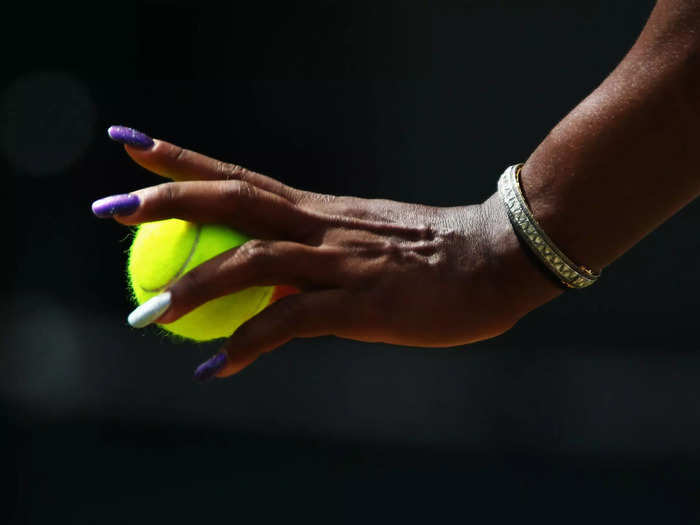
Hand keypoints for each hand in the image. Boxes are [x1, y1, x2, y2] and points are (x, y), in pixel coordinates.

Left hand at [94, 126, 562, 379]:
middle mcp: (322, 225)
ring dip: (194, 284)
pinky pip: (291, 323)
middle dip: (169, 197)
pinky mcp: (361, 304)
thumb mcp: (366, 245)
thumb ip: (320, 256)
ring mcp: (340, 261)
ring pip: (253, 260)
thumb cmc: (436, 254)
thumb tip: (278, 282)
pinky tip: (218, 367)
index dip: (183, 160)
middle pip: (233, 199)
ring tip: (145, 314)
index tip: (133, 145)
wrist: (496, 261)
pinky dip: (249, 343)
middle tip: (109, 207)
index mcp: (319, 209)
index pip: (239, 177)